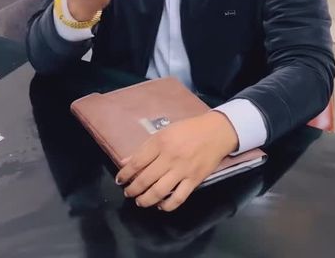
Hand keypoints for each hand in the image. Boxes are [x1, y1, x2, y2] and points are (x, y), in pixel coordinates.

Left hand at [116, 111, 237, 211]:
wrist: (215, 132)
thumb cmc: (188, 129)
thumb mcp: (164, 132)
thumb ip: (145, 148)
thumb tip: (126, 162)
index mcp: (161, 142)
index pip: (137, 162)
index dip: (125, 173)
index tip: (119, 180)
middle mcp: (170, 157)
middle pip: (145, 179)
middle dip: (133, 189)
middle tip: (128, 192)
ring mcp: (182, 170)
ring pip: (159, 191)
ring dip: (145, 200)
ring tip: (140, 201)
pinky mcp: (194, 180)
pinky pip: (178, 198)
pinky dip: (167, 205)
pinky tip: (161, 205)